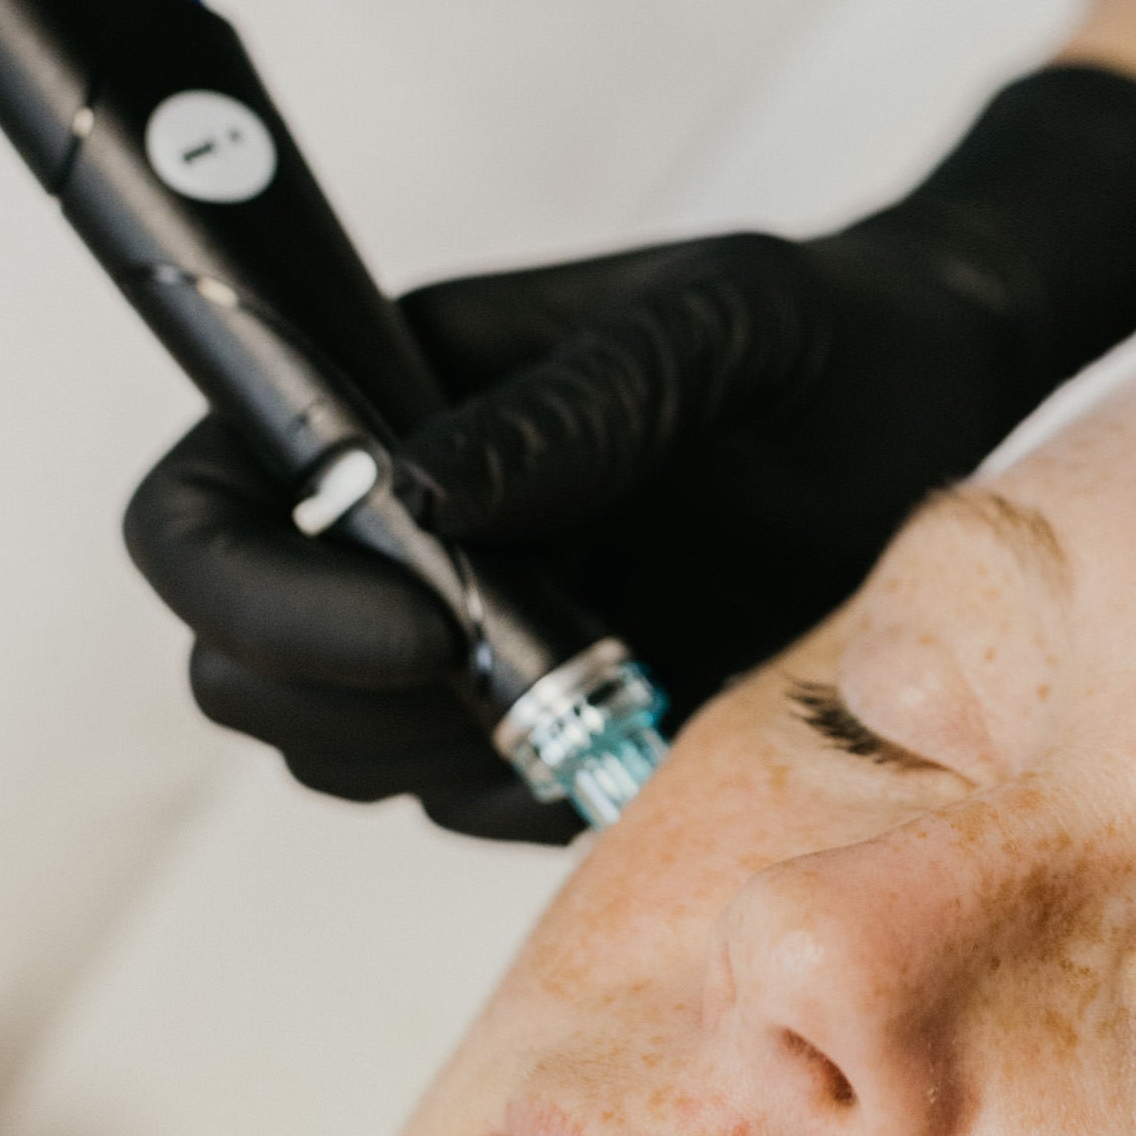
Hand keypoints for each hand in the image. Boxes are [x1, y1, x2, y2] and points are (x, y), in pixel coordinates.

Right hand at [123, 65, 1135, 838]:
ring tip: (625, 666)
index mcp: (369, 399)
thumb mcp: (705, 328)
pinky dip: (544, 783)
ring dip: (457, 748)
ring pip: (348, 762)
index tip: (412, 622)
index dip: (249, 589)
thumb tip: (412, 495)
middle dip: (358, 695)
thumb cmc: (813, 330)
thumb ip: (571, 408)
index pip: (193, 514)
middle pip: (243, 673)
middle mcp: (379, 529)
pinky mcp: (534, 724)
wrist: (941, 411)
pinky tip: (660, 703)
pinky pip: (476, 807)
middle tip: (537, 666)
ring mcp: (448, 638)